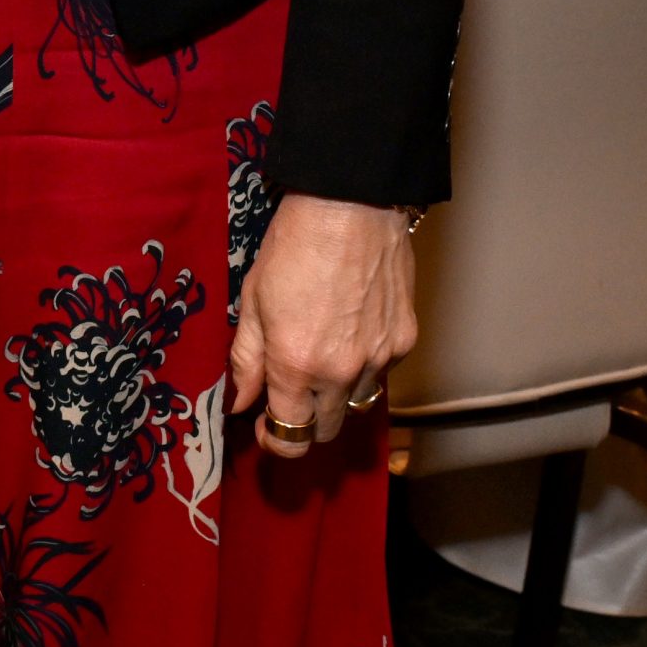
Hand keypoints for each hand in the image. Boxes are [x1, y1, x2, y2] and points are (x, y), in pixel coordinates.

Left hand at [228, 194, 415, 458]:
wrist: (350, 206)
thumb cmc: (294, 245)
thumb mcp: (253, 299)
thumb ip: (247, 359)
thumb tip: (241, 402)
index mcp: (296, 364)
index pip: (290, 436)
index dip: (276, 440)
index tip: (268, 428)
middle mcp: (341, 371)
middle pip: (325, 430)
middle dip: (305, 419)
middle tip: (291, 392)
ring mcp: (379, 358)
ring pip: (357, 403)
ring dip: (337, 394)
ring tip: (322, 352)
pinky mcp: (405, 340)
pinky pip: (382, 372)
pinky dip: (366, 364)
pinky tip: (351, 329)